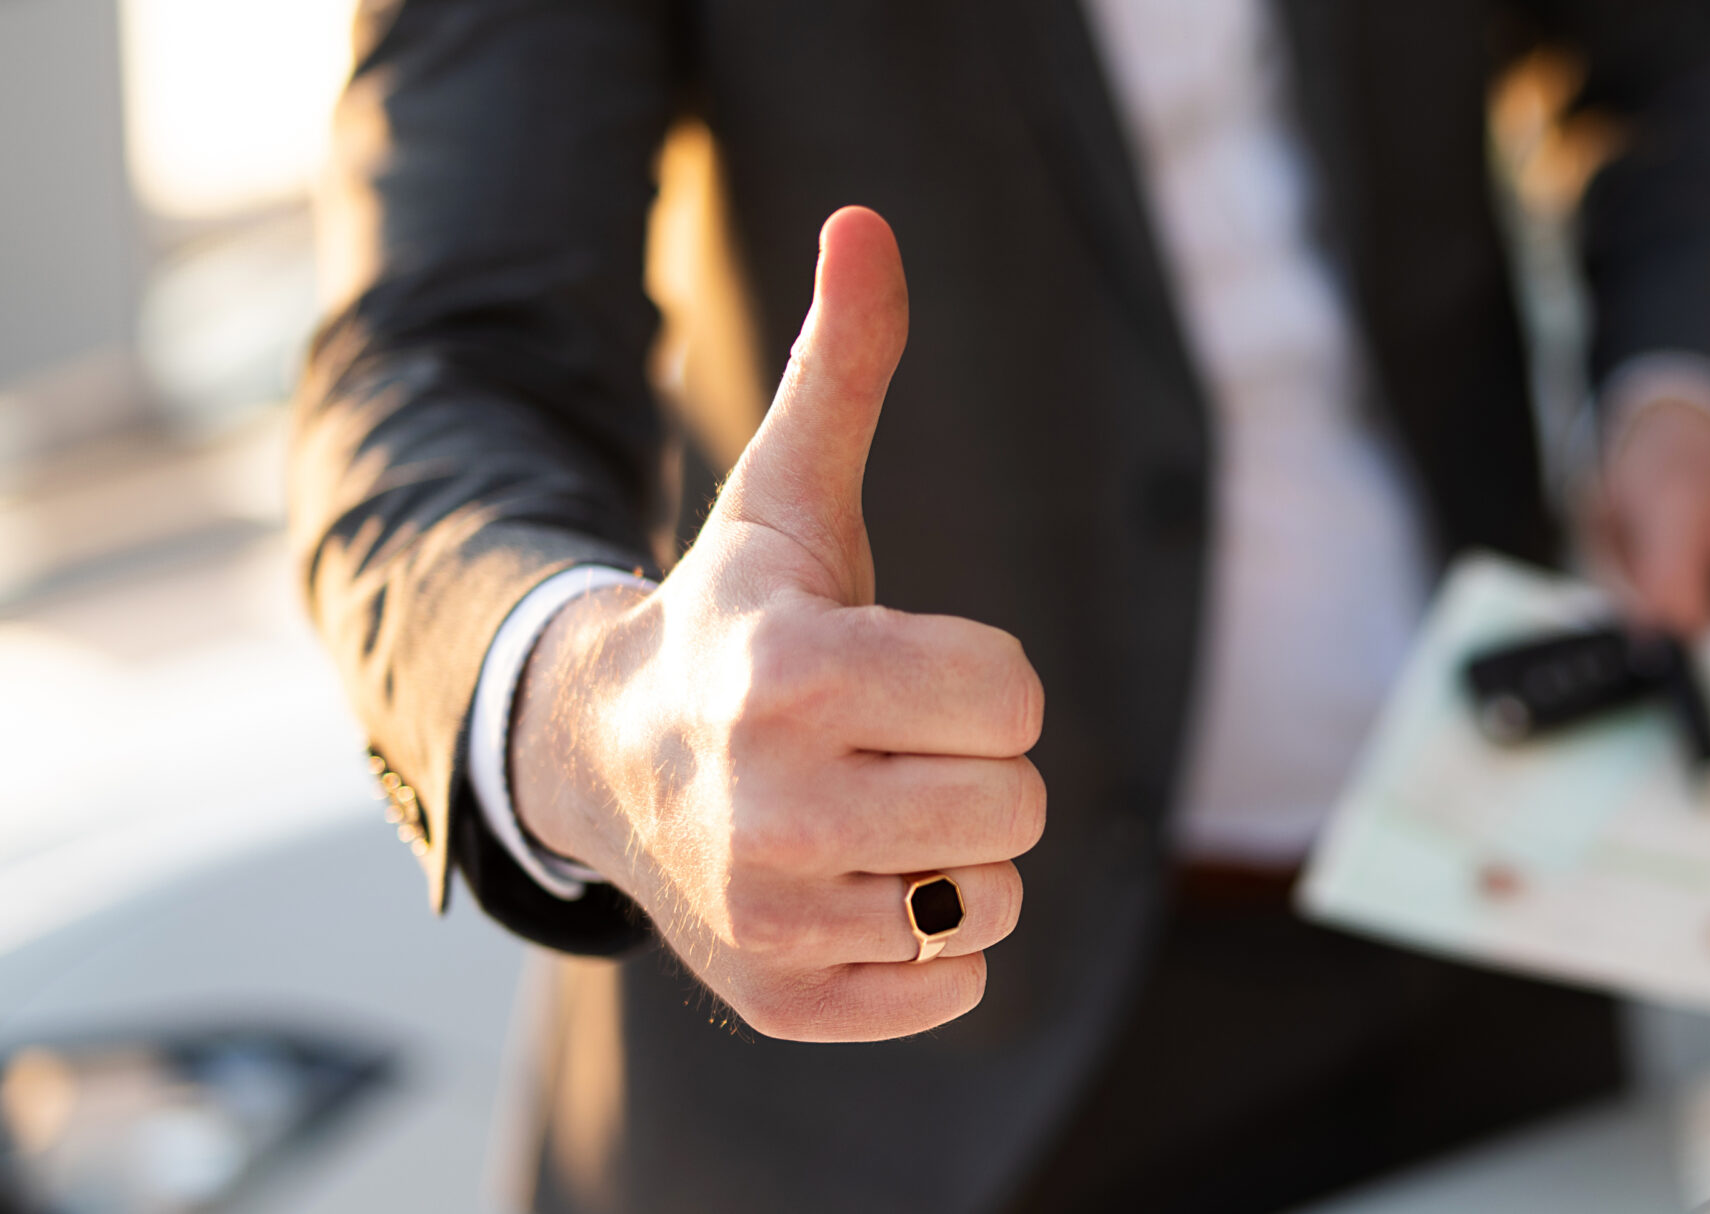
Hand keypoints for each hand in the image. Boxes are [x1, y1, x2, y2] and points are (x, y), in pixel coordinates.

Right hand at [510, 208, 1045, 1041]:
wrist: (596, 761)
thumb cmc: (730, 620)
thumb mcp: (785, 495)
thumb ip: (843, 368)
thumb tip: (867, 220)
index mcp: (792, 671)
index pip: (1015, 694)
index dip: (980, 674)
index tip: (904, 666)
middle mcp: (772, 803)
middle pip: (1017, 803)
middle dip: (974, 764)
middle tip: (889, 744)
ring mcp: (771, 915)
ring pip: (993, 899)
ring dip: (957, 854)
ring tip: (870, 812)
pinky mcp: (781, 998)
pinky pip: (953, 988)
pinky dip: (931, 946)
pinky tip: (859, 887)